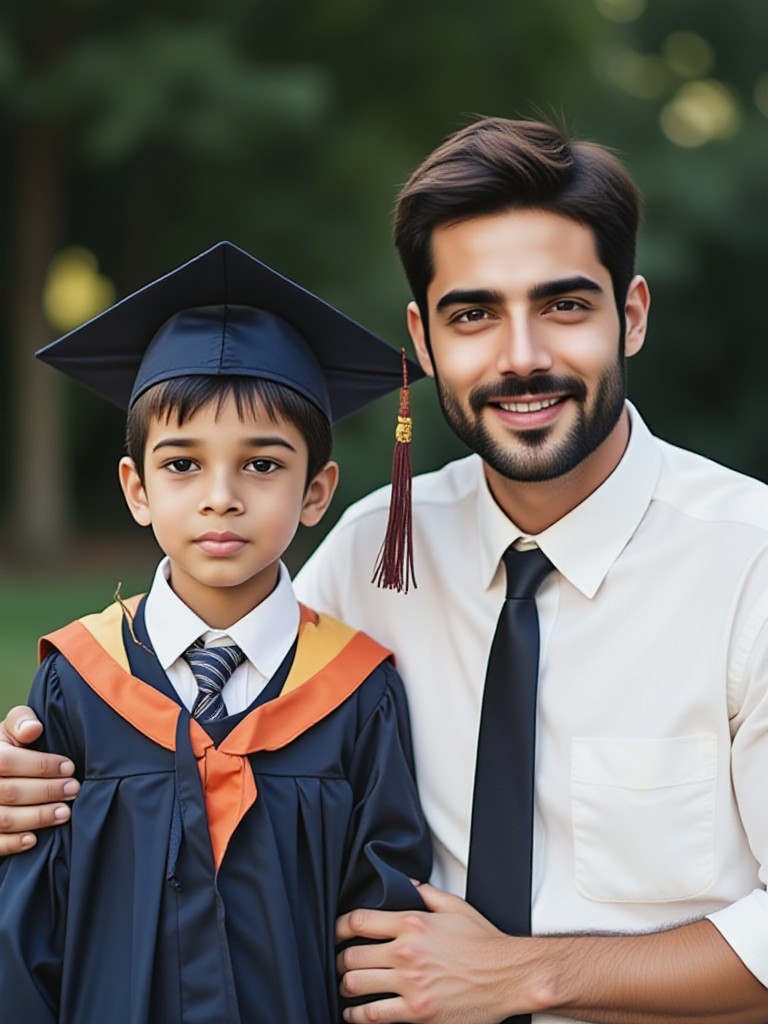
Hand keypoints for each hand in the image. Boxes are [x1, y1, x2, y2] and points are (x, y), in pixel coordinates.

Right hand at [0, 706, 79, 853]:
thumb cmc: (7, 748)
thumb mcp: (9, 730)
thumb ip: (21, 721)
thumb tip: (34, 728)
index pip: (8, 761)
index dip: (40, 765)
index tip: (69, 767)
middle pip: (10, 791)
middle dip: (46, 791)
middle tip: (74, 790)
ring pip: (4, 818)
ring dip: (37, 817)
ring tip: (65, 813)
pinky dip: (13, 843)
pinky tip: (34, 839)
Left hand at [336, 883, 524, 1022]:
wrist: (508, 976)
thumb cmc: (485, 942)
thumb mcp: (455, 906)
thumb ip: (425, 894)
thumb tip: (405, 884)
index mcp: (413, 923)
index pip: (359, 921)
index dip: (341, 927)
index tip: (338, 933)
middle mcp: (407, 952)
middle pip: (352, 955)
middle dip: (341, 960)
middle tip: (341, 963)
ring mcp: (411, 984)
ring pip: (356, 984)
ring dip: (346, 986)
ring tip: (346, 986)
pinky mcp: (417, 1012)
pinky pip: (373, 1015)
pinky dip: (356, 1015)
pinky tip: (354, 1013)